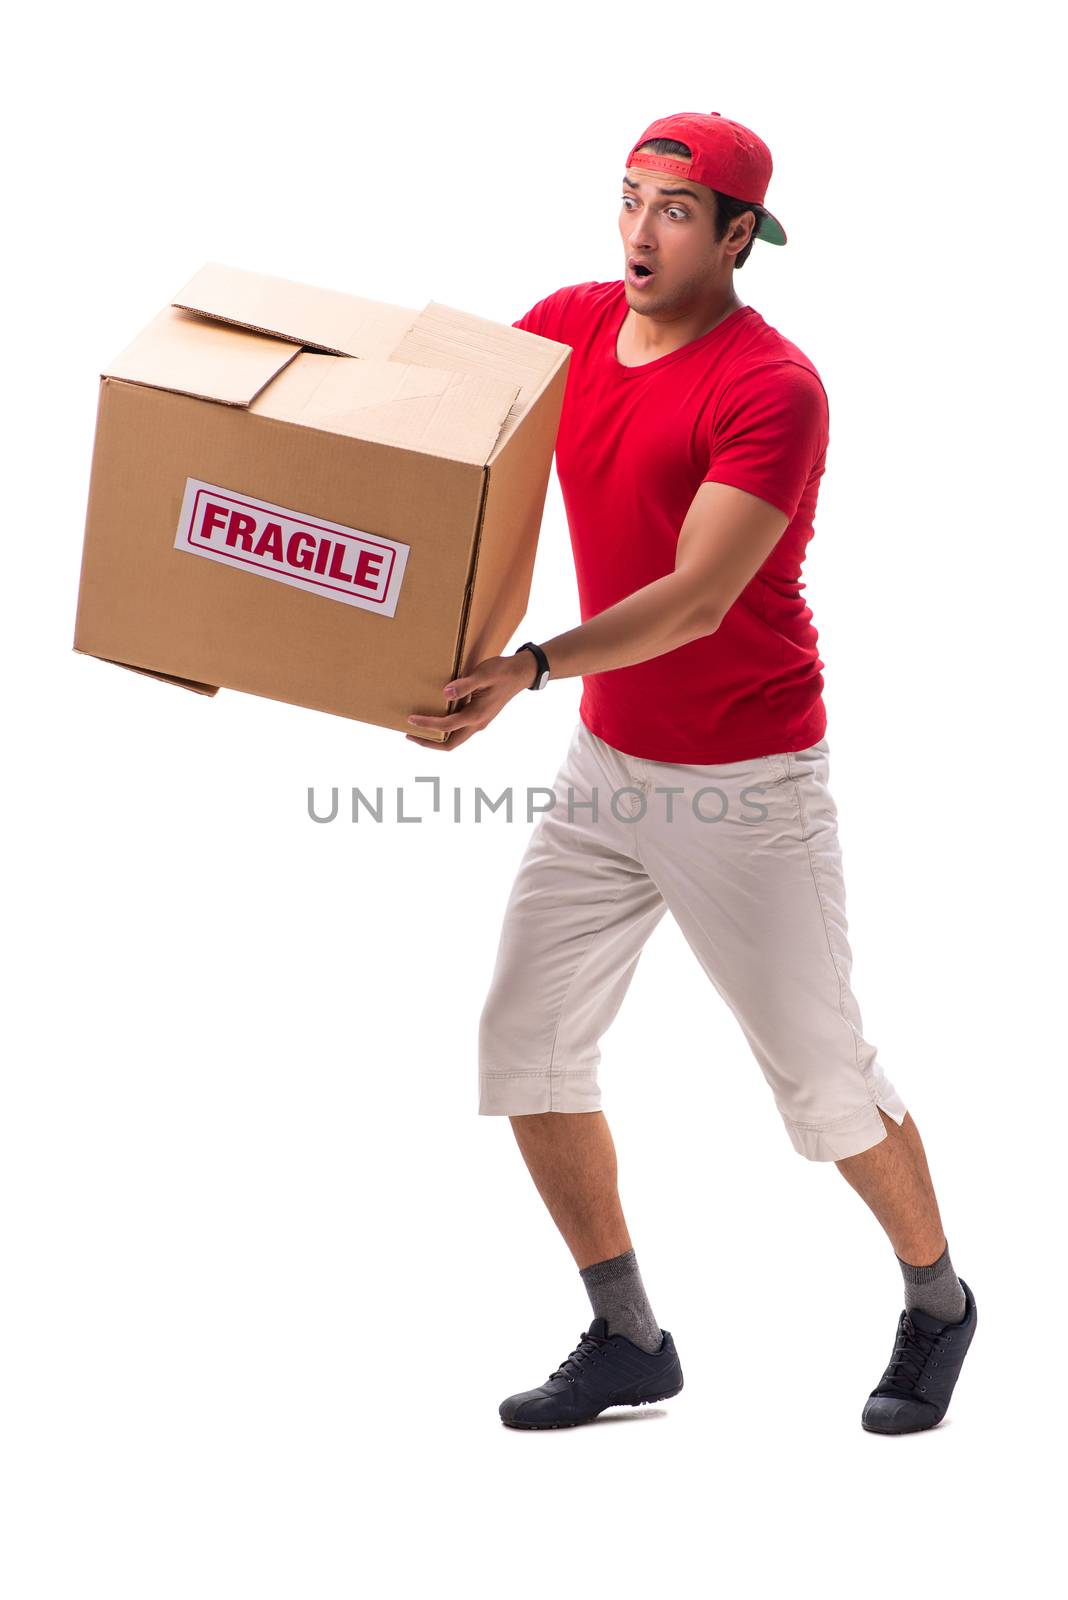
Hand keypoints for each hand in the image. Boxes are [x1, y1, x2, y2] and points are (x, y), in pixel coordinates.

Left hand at [406, 652, 534, 749]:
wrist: (521, 673)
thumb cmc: (502, 672)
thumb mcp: (483, 675)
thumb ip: (464, 685)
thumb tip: (445, 693)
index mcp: (477, 715)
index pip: (447, 726)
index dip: (427, 724)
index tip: (410, 719)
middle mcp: (478, 724)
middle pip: (450, 744)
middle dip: (429, 743)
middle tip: (410, 735)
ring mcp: (479, 723)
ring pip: (454, 739)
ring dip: (436, 739)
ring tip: (419, 730)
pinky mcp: (479, 718)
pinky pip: (459, 731)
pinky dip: (445, 730)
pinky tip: (436, 718)